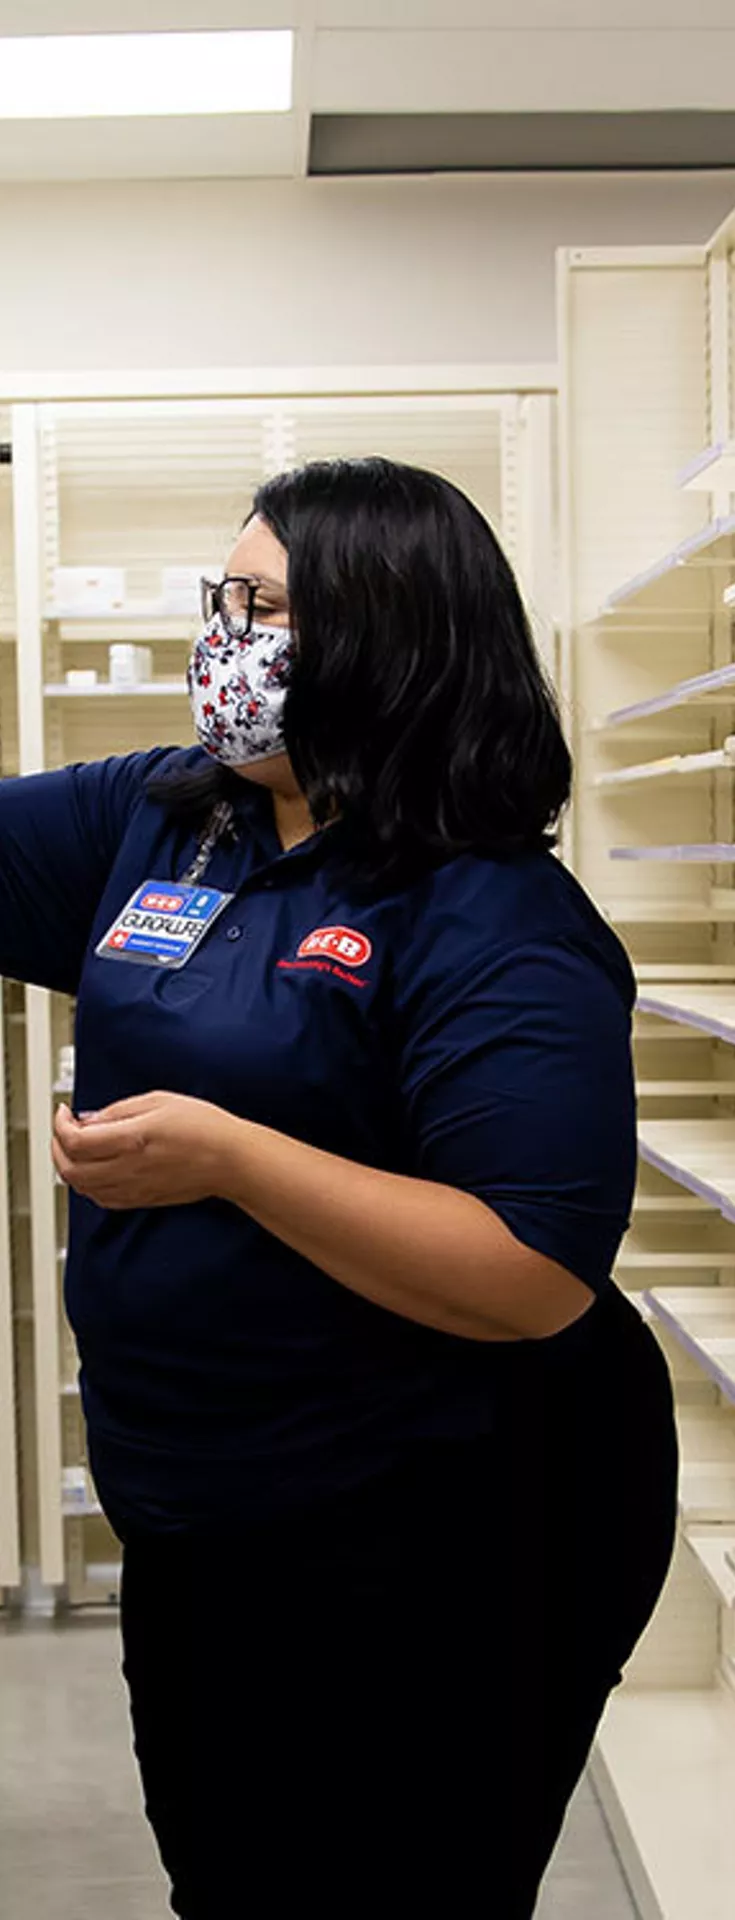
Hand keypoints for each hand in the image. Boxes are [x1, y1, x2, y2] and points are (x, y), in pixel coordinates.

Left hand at [52, 1091, 238, 1210]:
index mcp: (131, 1139)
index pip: (74, 1141)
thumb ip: (119, 1110)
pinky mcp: (142, 1199)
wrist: (230, 1160)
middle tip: (63, 1131)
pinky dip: (88, 1186)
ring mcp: (134, 1188)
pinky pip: (102, 1200)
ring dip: (70, 1168)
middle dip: (57, 1148)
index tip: (64, 1113)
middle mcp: (128, 1168)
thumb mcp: (159, 1101)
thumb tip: (91, 1119)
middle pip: (70, 1169)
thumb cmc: (204, 1128)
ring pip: (82, 1188)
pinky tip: (95, 1171)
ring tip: (77, 1149)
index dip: (60, 1125)